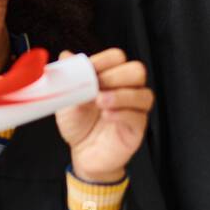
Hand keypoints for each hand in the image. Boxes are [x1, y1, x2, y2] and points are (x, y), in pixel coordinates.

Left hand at [55, 48, 152, 183]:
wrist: (82, 154)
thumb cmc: (78, 125)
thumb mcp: (68, 100)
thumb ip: (70, 78)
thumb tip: (66, 55)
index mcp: (111, 77)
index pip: (117, 58)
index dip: (103, 60)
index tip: (88, 68)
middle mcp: (127, 90)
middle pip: (137, 71)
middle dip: (116, 76)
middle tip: (96, 86)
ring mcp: (135, 109)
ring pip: (144, 94)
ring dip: (120, 95)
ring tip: (99, 101)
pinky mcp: (137, 128)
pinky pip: (137, 117)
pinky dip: (121, 113)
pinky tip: (106, 115)